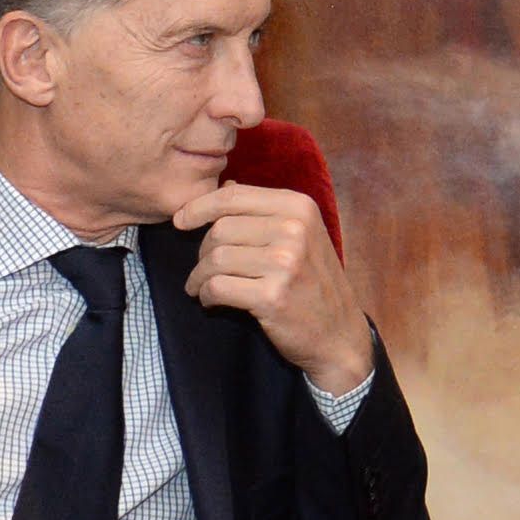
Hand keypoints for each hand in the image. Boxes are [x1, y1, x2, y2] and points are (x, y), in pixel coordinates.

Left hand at [171, 182, 372, 390]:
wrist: (339, 333)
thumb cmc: (314, 283)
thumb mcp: (302, 235)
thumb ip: (265, 211)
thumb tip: (225, 186)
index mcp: (299, 207)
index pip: (233, 196)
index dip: (199, 207)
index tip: (180, 221)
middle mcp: (294, 229)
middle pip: (220, 229)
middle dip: (202, 252)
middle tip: (204, 269)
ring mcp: (285, 263)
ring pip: (215, 259)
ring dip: (199, 277)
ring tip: (202, 287)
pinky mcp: (272, 296)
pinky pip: (217, 287)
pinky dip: (206, 295)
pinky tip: (211, 301)